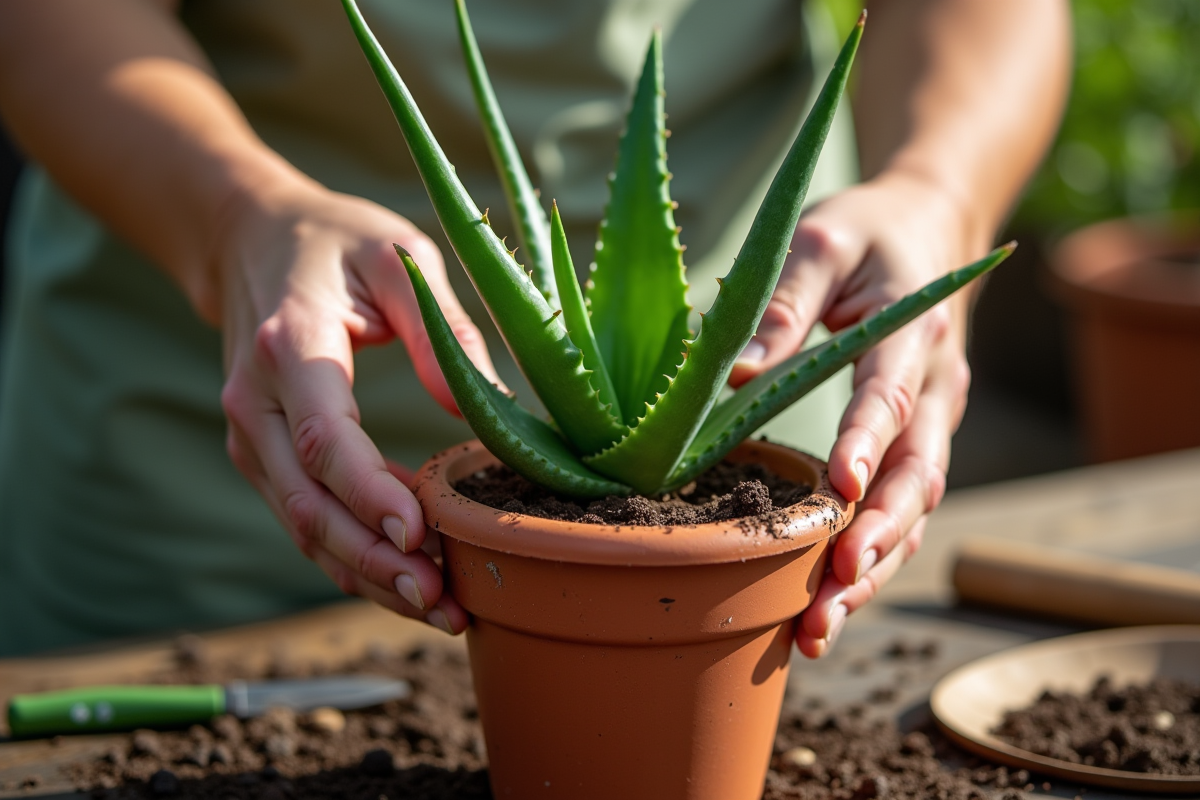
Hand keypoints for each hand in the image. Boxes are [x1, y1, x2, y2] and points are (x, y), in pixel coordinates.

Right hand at [214, 174, 500, 634]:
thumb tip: (487, 404)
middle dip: (377, 560)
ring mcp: (252, 438)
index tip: (420, 536)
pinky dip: (353, 558)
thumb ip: (441, 326)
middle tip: (443, 600)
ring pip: (304, 528)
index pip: (325, 439)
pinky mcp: (263, 457)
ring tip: (438, 609)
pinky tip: (406, 583)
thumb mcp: (396, 255)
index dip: (370, 494)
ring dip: (369, 575)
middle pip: (309, 505)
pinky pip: (305, 521)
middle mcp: (255, 403)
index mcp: (290, 347)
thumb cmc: (334, 241)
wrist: (249, 240)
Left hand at [730, 171, 985, 657]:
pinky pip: (901, 510)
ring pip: (914, 511)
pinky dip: (872, 559)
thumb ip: (785, 300)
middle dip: (876, 539)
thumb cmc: (867, 232)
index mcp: (914, 333)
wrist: (931, 233)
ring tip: (820, 629)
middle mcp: (935, 389)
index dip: (868, 445)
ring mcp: (931, 424)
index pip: (891, 397)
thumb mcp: (822, 237)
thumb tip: (735, 375)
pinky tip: (830, 604)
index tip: (842, 492)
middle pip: (917, 478)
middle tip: (831, 593)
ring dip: (873, 570)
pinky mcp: (915, 444)